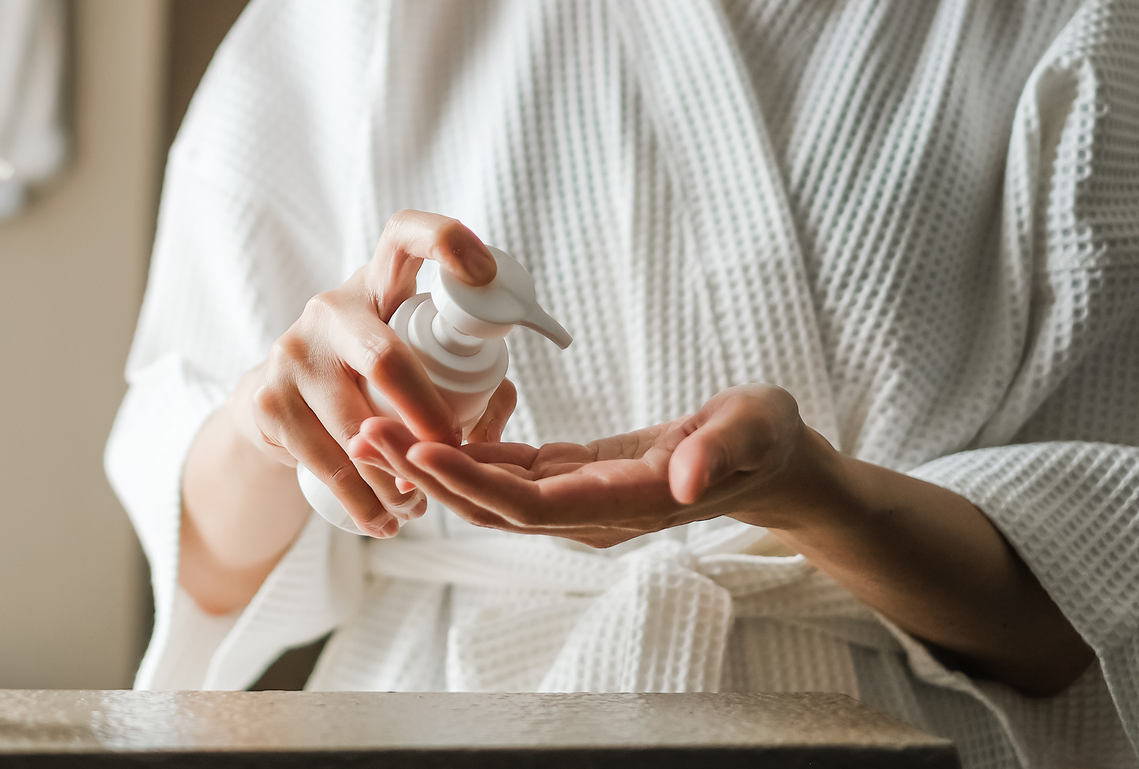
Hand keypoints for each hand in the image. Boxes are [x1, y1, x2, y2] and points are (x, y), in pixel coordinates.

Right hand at [228, 210, 518, 536]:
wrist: (277, 406)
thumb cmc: (369, 377)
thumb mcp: (414, 358)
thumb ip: (472, 378)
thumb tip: (495, 418)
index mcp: (378, 284)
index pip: (405, 236)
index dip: (446, 243)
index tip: (483, 274)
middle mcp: (331, 309)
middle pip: (386, 358)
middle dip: (426, 416)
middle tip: (453, 454)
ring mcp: (293, 353)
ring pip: (357, 426)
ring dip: (397, 477)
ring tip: (419, 506)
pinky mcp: (268, 402)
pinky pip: (327, 461)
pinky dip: (362, 500)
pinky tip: (382, 521)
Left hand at [349, 384, 855, 546]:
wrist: (770, 464)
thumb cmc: (766, 439)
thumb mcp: (756, 429)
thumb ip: (723, 449)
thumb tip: (685, 479)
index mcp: (622, 501)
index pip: (531, 503)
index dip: (474, 480)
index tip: (421, 447)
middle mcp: (589, 511)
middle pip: (491, 503)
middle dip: (427, 471)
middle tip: (368, 431)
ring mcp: (576, 499)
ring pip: (488, 492)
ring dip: (431, 465)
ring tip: (374, 429)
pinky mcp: (571, 479)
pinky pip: (504, 474)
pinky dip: (462, 454)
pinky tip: (421, 427)